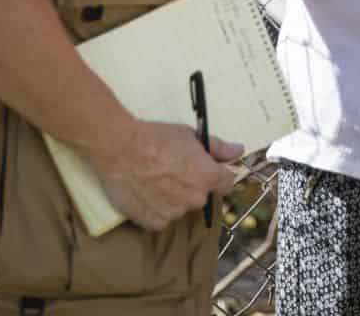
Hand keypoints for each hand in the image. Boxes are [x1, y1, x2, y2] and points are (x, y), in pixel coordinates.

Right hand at [84, 119, 243, 231]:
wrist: (120, 149)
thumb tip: (239, 151)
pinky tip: (146, 193)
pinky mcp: (154, 223)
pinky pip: (162, 219)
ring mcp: (175, 213)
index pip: (226, 183)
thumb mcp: (191, 136)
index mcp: (208, 176)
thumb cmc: (156, 138)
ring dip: (173, 199)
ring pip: (180, 208)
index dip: (218, 175)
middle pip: (201, 195)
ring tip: (154, 180)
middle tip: (172, 170)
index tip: (206, 169)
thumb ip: (218, 147)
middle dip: (192, 185)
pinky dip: (156, 209)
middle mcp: (195, 198)